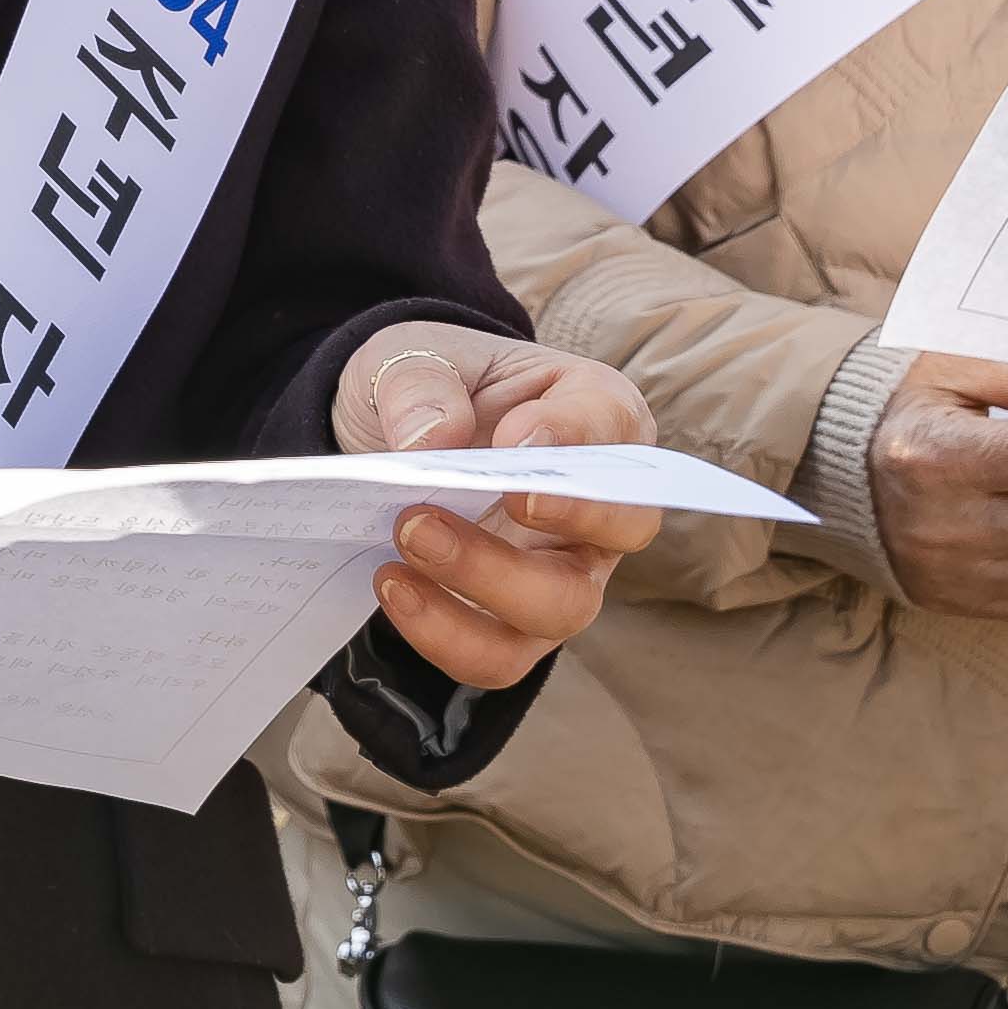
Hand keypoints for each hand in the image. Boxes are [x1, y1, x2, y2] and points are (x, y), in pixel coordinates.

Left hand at [327, 321, 662, 690]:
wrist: (393, 429)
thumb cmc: (431, 386)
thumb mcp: (414, 355)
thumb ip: (422, 386)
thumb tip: (428, 443)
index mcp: (597, 411)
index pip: (615, 424)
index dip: (573, 436)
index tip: (516, 442)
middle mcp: (600, 501)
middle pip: (614, 535)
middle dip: (530, 527)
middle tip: (424, 519)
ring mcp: (567, 566)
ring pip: (561, 609)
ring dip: (477, 588)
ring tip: (399, 551)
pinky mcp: (518, 617)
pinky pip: (502, 653)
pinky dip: (446, 633)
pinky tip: (393, 587)